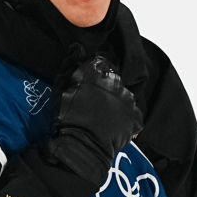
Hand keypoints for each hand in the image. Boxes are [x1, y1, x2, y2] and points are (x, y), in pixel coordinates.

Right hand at [43, 56, 141, 189]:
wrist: (82, 147)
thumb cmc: (67, 118)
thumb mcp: (62, 88)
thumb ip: (71, 67)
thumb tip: (78, 48)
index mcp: (99, 70)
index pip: (99, 65)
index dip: (92, 76)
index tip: (86, 87)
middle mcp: (116, 81)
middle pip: (112, 81)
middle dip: (104, 89)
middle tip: (92, 105)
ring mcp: (127, 100)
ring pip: (122, 97)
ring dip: (114, 103)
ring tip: (101, 118)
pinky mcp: (134, 117)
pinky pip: (132, 115)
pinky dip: (125, 119)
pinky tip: (113, 126)